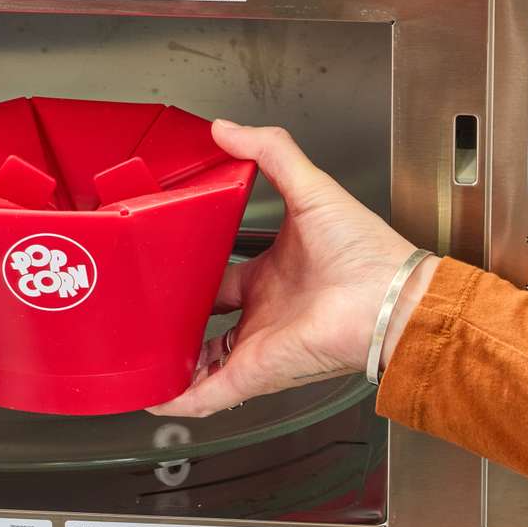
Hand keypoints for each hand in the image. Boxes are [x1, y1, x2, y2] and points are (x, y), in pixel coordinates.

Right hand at [148, 121, 437, 417]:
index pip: (223, 278)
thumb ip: (270, 151)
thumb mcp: (311, 186)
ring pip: (202, 361)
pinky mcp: (256, 369)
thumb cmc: (367, 253)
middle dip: (175, 320)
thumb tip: (226, 129)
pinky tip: (152, 396)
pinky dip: (180, 397)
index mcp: (275, 274)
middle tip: (143, 309)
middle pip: (207, 322)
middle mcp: (266, 312)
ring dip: (171, 361)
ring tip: (136, 356)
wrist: (391, 300)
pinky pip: (209, 392)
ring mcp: (259, 344)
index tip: (170, 265)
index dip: (195, 274)